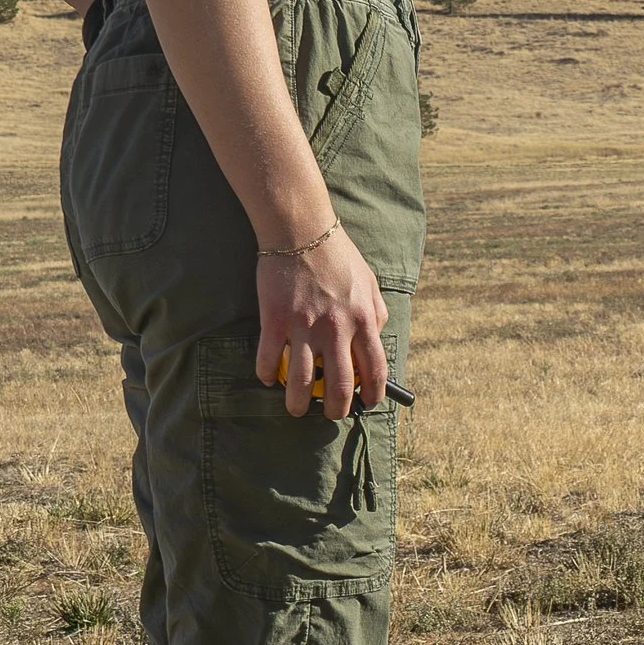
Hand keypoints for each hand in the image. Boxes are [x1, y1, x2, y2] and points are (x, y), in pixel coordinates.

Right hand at [254, 226, 388, 420]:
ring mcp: (304, 327)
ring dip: (297, 403)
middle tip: (330, 413)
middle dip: (335, 408)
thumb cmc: (338, 255)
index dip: (372, 394)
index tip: (367, 403)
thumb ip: (376, 313)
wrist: (300, 230)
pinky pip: (268, 357)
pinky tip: (266, 378)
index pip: (375, 370)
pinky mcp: (275, 320)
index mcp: (364, 321)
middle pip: (339, 384)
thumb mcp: (369, 283)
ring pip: (300, 380)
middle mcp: (337, 329)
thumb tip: (377, 338)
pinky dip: (265, 373)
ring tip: (295, 410)